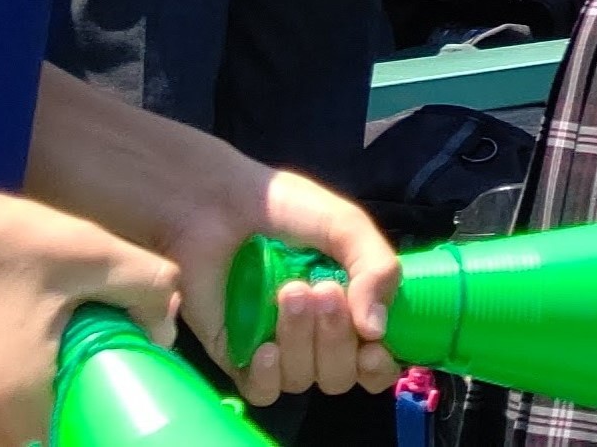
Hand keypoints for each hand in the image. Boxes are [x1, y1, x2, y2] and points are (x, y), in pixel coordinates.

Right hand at [0, 184, 177, 446]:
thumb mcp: (85, 250)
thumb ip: (146, 286)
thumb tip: (166, 326)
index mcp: (20, 410)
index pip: (94, 434)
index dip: (130, 398)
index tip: (147, 358)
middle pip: (72, 425)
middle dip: (106, 383)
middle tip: (122, 331)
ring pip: (47, 414)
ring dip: (76, 376)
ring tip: (88, 321)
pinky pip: (20, 404)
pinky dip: (46, 374)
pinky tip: (54, 326)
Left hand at [159, 163, 401, 404]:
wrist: (217, 205)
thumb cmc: (285, 208)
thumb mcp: (346, 225)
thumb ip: (378, 269)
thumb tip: (377, 332)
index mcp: (350, 306)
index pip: (376, 361)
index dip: (379, 366)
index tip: (373, 347)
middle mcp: (316, 336)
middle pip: (340, 376)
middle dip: (337, 340)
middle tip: (321, 290)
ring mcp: (277, 349)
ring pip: (303, 381)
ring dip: (301, 342)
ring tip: (288, 292)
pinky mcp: (236, 358)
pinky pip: (262, 391)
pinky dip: (268, 375)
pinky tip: (264, 346)